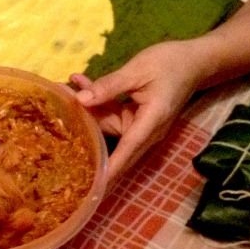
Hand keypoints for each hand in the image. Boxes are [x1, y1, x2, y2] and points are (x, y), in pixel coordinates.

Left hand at [70, 39, 208, 182]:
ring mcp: (139, 127)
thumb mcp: (138, 70)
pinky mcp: (134, 119)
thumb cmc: (170, 64)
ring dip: (87, 108)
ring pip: (106, 126)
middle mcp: (145, 132)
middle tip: (55, 125)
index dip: (106, 171)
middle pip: (110, 142)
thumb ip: (109, 86)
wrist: (194, 61)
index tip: (90, 187)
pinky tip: (79, 82)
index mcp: (150, 123)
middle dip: (83, 134)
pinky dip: (97, 100)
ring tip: (64, 88)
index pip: (125, 153)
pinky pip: (111, 115)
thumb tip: (81, 100)